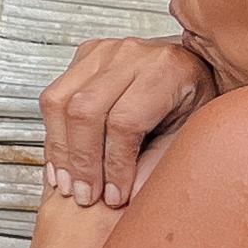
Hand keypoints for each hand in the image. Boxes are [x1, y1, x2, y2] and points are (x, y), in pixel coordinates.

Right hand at [43, 37, 212, 210]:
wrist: (190, 68)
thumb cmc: (194, 99)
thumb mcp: (191, 132)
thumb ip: (160, 161)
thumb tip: (130, 197)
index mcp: (166, 69)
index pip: (124, 122)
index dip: (114, 165)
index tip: (115, 195)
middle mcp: (132, 54)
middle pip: (85, 111)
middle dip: (82, 162)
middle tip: (85, 195)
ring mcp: (103, 51)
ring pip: (59, 103)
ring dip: (60, 151)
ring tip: (68, 183)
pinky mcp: (84, 56)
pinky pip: (53, 98)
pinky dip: (54, 135)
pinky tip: (61, 163)